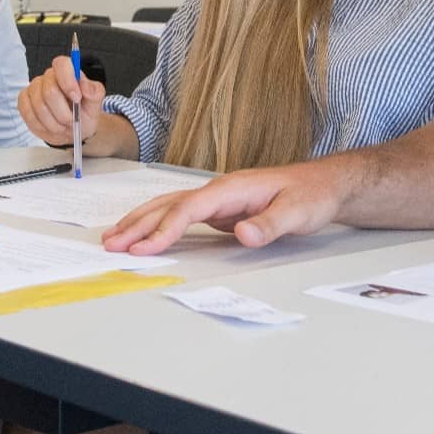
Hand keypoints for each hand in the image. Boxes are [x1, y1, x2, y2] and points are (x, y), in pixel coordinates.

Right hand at [17, 55, 104, 146]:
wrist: (73, 130)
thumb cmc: (83, 114)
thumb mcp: (95, 105)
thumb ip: (94, 92)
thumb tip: (85, 84)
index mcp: (67, 72)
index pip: (62, 64)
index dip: (68, 81)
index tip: (77, 98)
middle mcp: (48, 77)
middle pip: (49, 91)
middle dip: (62, 112)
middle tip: (71, 120)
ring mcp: (33, 89)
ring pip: (39, 106)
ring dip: (54, 123)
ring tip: (62, 126)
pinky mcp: (24, 102)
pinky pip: (28, 114)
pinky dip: (41, 126)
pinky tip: (50, 127)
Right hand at [101, 164, 348, 255]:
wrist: (323, 184)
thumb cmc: (311, 195)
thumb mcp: (297, 212)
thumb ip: (269, 224)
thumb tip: (242, 233)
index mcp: (231, 188)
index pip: (189, 209)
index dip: (165, 229)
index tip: (144, 249)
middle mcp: (218, 190)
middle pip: (169, 205)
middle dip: (138, 225)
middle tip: (110, 244)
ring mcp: (217, 199)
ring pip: (169, 207)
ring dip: (141, 222)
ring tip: (114, 238)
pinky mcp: (219, 209)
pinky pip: (180, 215)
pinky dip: (158, 223)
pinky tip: (146, 233)